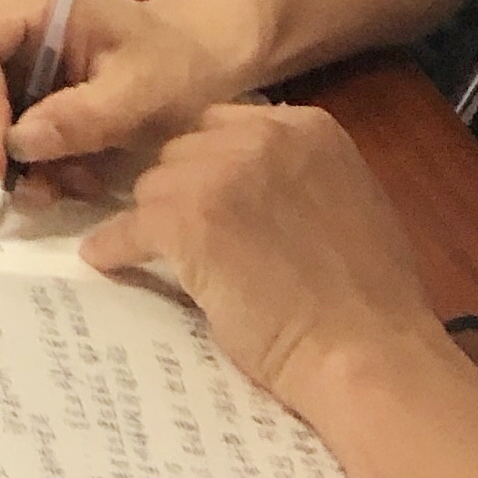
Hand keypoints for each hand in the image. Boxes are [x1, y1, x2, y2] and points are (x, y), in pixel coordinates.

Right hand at [0, 0, 246, 200]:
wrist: (190, 60)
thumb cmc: (174, 67)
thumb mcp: (142, 94)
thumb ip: (83, 116)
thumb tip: (17, 144)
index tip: (2, 167)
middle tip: (36, 190)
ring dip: (0, 156)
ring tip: (59, 185)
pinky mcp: (0, 71)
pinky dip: (12, 156)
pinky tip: (58, 172)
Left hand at [80, 105, 448, 411]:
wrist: (366, 354)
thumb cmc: (372, 300)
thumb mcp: (351, 203)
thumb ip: (300, 174)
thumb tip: (257, 178)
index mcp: (307, 128)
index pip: (226, 123)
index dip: (212, 161)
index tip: (209, 192)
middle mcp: (259, 136)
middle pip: (185, 148)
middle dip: (184, 187)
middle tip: (188, 231)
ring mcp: (217, 173)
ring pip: (155, 185)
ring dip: (157, 219)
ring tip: (160, 253)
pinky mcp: (183, 218)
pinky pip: (128, 227)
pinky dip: (115, 246)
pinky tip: (105, 259)